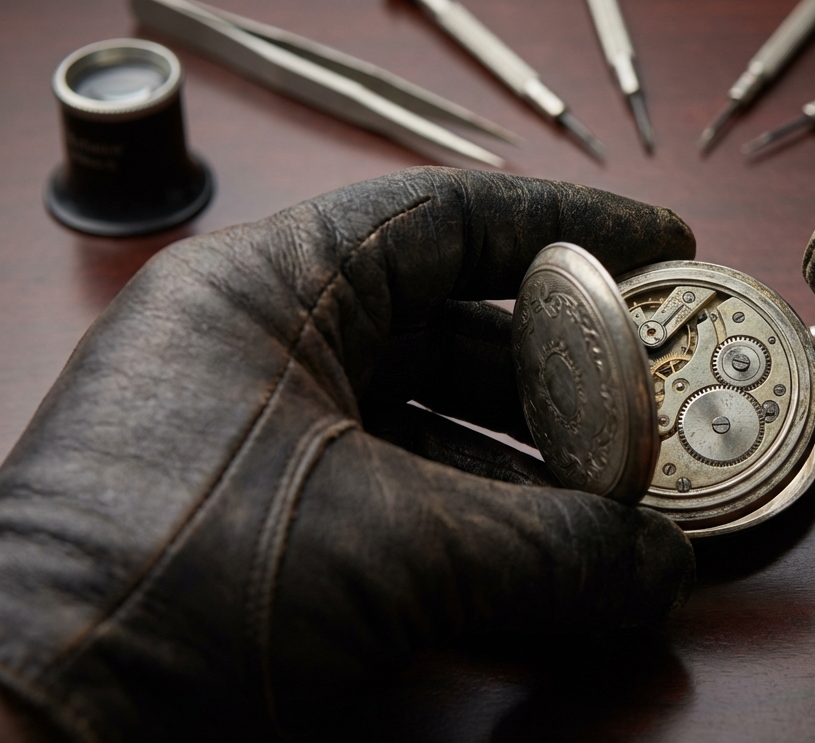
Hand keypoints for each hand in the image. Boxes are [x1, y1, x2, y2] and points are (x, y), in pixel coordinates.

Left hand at [0, 167, 696, 740]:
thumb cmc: (158, 591)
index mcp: (266, 290)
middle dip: (562, 369)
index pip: (441, 217)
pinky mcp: (265, 524)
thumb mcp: (386, 549)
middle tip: (650, 400)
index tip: (658, 246)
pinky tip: (546, 565)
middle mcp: (261, 348)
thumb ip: (546, 549)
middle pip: (450, 325)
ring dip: (528, 464)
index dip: (566, 225)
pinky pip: (401, 497)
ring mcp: (259, 438)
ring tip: (615, 500)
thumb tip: (658, 566)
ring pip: (430, 420)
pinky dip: (478, 526)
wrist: (27, 734)